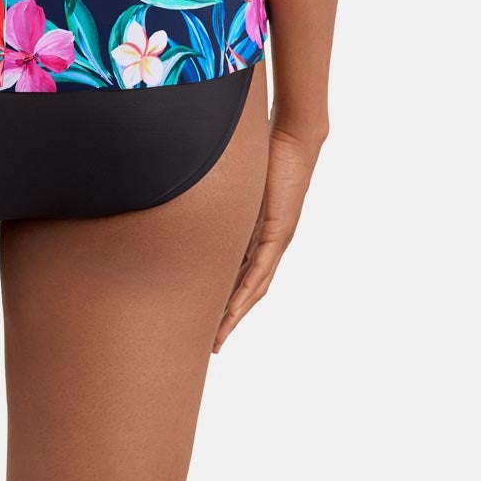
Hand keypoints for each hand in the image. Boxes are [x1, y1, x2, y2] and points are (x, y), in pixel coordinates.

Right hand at [214, 121, 324, 352]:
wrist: (295, 137)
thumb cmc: (264, 149)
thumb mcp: (233, 178)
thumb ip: (215, 190)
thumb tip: (186, 186)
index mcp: (258, 230)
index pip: (241, 272)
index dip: (226, 297)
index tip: (209, 318)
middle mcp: (269, 240)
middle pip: (248, 289)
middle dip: (230, 317)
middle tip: (212, 344)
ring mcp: (276, 238)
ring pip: (254, 286)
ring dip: (236, 314)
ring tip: (219, 337)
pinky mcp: (278, 231)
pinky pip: (259, 269)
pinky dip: (245, 293)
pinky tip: (232, 311)